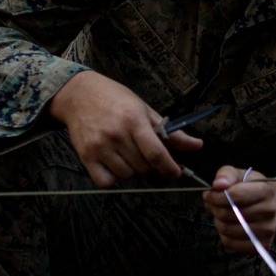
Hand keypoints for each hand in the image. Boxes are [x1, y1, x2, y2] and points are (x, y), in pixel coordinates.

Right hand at [49, 69, 202, 187]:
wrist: (79, 94)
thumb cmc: (115, 99)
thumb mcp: (145, 110)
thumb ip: (171, 132)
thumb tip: (197, 145)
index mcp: (134, 120)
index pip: (156, 153)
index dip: (169, 168)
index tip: (174, 172)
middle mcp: (116, 135)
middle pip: (143, 166)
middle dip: (148, 163)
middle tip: (141, 150)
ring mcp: (99, 146)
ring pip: (127, 175)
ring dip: (131, 169)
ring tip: (125, 152)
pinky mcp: (86, 156)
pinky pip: (106, 181)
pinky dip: (113, 177)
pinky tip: (113, 163)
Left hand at [202, 165, 275, 253]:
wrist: (271, 207)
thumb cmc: (251, 189)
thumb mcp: (240, 175)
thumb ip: (226, 175)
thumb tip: (218, 185)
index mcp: (266, 191)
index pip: (234, 196)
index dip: (215, 196)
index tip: (209, 194)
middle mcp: (269, 212)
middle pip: (227, 214)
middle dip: (215, 208)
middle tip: (214, 205)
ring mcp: (267, 231)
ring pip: (226, 230)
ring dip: (218, 221)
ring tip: (222, 214)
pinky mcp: (260, 245)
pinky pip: (230, 243)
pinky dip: (223, 235)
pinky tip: (228, 226)